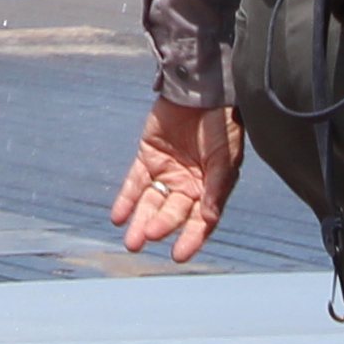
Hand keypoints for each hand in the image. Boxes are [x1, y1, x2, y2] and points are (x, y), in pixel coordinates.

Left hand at [113, 101, 242, 258]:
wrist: (202, 88)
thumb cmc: (223, 124)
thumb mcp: (225, 158)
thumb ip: (215, 189)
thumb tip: (208, 220)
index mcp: (210, 188)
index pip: (200, 221)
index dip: (191, 239)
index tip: (178, 256)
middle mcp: (188, 183)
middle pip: (172, 213)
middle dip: (159, 227)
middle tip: (145, 238)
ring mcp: (167, 170)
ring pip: (151, 202)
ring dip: (140, 221)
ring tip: (131, 241)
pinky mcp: (148, 156)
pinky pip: (135, 182)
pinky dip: (126, 200)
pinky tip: (118, 217)